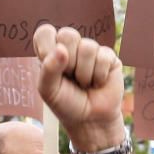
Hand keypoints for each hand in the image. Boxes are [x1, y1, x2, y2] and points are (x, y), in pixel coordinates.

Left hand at [33, 24, 124, 151]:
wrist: (91, 120)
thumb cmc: (66, 104)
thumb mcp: (48, 90)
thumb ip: (48, 69)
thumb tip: (61, 48)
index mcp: (51, 51)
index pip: (45, 33)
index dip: (47, 47)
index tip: (49, 66)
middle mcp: (71, 47)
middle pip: (68, 34)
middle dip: (68, 62)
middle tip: (70, 78)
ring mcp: (90, 50)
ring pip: (87, 47)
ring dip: (84, 73)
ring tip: (84, 83)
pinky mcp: (109, 57)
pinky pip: (103, 56)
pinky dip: (99, 76)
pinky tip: (98, 83)